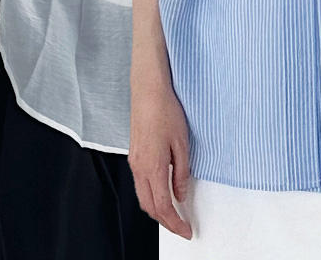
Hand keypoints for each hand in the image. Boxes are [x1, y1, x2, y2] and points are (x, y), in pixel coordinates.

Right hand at [128, 81, 191, 238]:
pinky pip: (140, 183)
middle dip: (165, 221)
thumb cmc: (166, 111)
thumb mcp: (182, 143)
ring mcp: (134, 161)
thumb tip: (180, 193)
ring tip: (173, 213)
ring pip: (142, 196)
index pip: (163, 207)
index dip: (175, 223)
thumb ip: (182, 172)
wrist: (148, 91)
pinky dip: (151, 195)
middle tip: (181, 226)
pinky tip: (162, 192)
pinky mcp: (134, 154)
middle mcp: (139, 167)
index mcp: (153, 167)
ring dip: (157, 209)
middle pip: (149, 207)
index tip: (186, 231)